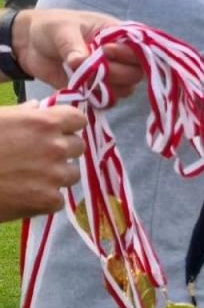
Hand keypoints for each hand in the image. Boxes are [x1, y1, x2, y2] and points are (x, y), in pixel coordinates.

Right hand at [0, 103, 85, 221]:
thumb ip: (22, 114)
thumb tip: (37, 107)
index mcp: (43, 122)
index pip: (77, 120)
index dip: (67, 126)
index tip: (57, 131)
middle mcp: (55, 147)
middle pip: (78, 147)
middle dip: (62, 150)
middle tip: (38, 156)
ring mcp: (54, 175)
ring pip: (72, 173)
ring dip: (57, 175)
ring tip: (30, 176)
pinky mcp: (48, 200)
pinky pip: (58, 198)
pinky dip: (44, 198)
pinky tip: (23, 194)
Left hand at [12, 9, 141, 98]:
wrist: (29, 43)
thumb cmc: (50, 27)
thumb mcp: (61, 29)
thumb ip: (73, 45)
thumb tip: (80, 62)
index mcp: (117, 35)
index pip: (139, 49)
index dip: (128, 54)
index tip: (105, 50)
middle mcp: (119, 56)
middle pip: (136, 73)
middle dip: (118, 73)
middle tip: (95, 67)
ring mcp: (109, 74)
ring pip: (126, 88)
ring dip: (109, 87)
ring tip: (84, 77)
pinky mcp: (97, 89)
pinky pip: (109, 100)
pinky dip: (98, 98)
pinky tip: (83, 88)